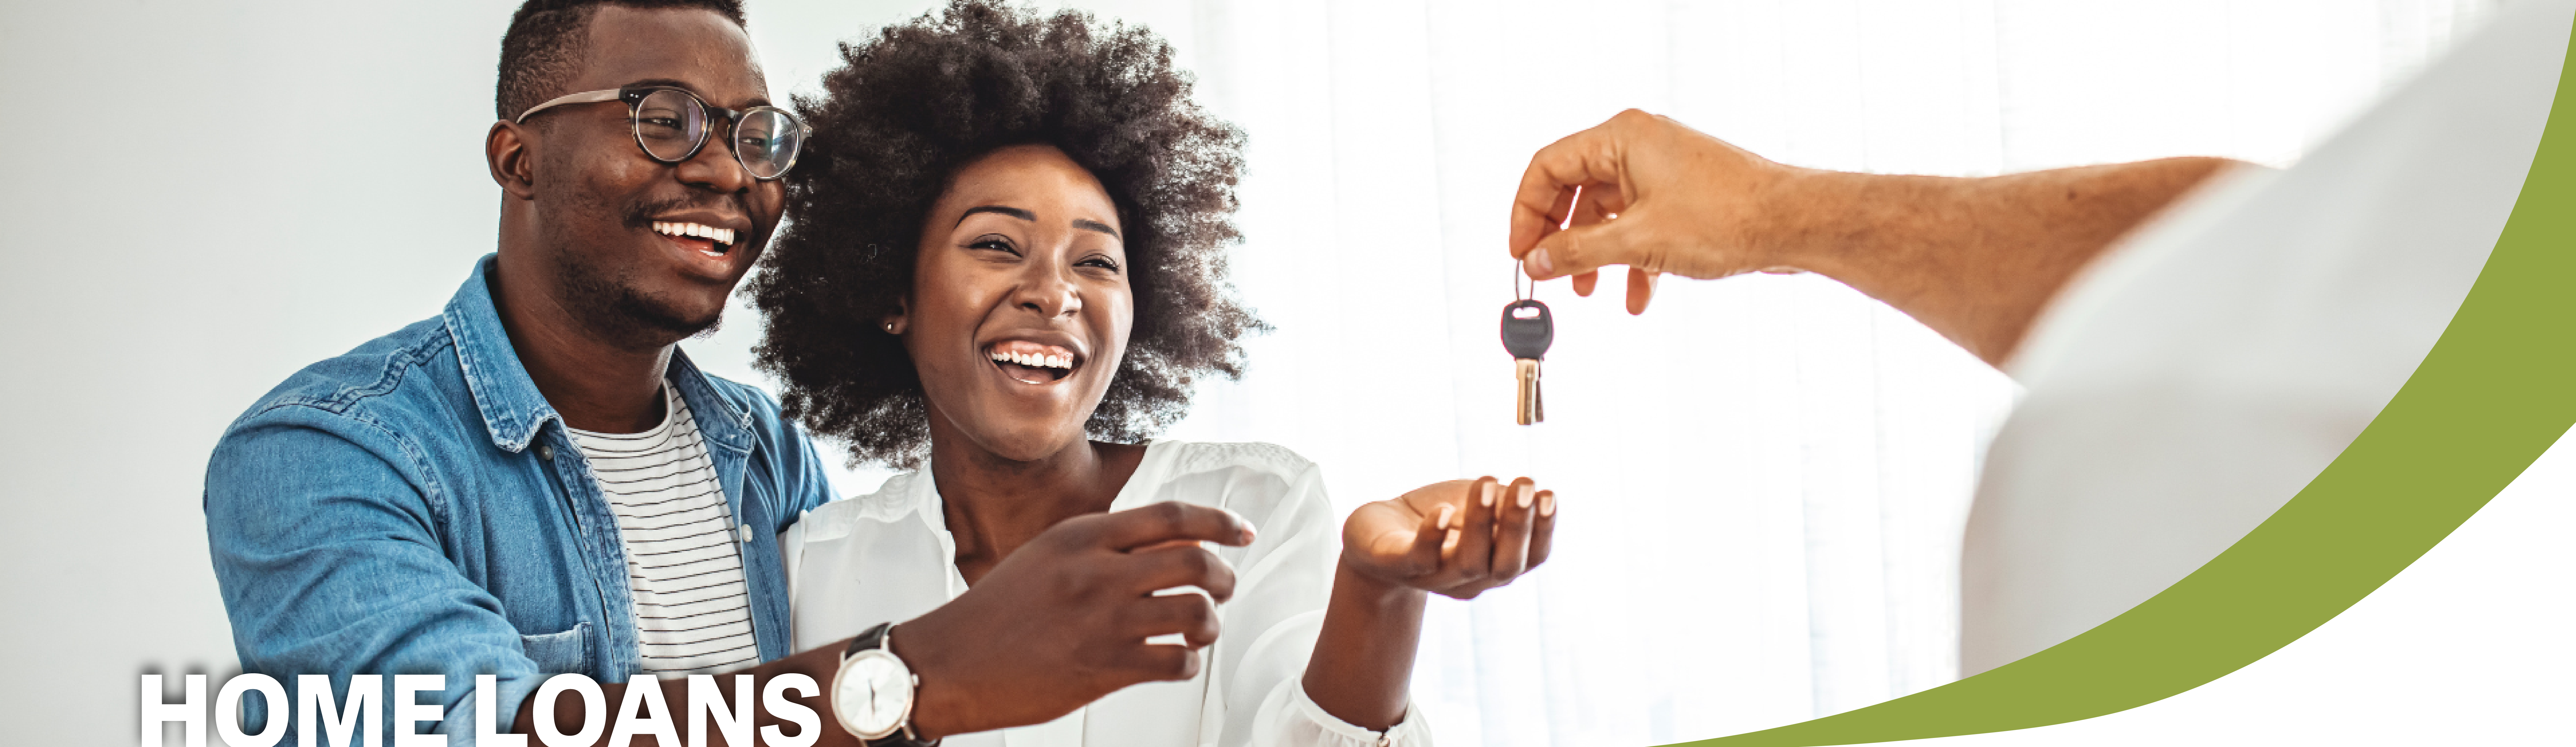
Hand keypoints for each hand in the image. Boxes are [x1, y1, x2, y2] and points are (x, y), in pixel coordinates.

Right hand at [892, 502, 1255, 737]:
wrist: (951, 662)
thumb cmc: (999, 611)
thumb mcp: (1048, 557)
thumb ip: (1105, 548)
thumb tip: (1176, 546)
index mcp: (1082, 536)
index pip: (1171, 516)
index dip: (1218, 522)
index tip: (1242, 532)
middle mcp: (1097, 573)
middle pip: (1196, 562)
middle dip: (1224, 577)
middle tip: (1222, 589)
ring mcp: (1102, 621)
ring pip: (1196, 613)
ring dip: (1210, 624)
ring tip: (1197, 630)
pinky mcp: (1104, 668)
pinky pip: (1176, 663)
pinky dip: (1187, 663)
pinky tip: (1174, 661)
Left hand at [1340, 476, 1556, 599]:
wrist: (1373, 536)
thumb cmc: (1433, 518)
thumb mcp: (1473, 505)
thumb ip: (1502, 503)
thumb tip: (1533, 491)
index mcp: (1494, 563)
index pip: (1531, 557)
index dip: (1544, 530)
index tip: (1549, 494)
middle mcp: (1470, 578)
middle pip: (1504, 566)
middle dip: (1517, 526)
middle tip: (1525, 486)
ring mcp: (1434, 576)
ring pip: (1467, 562)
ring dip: (1480, 523)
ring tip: (1487, 485)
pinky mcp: (1399, 566)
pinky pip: (1419, 559)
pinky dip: (1433, 537)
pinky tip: (1442, 511)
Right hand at [1509, 109, 1806, 313]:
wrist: (1793, 224)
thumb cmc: (1726, 218)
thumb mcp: (1637, 240)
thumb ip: (1578, 251)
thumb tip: (1536, 263)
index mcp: (1622, 137)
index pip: (1548, 166)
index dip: (1526, 211)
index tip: (1522, 253)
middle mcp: (1640, 146)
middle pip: (1574, 190)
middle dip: (1560, 238)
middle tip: (1548, 274)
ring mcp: (1662, 171)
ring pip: (1607, 212)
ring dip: (1594, 255)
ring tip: (1588, 292)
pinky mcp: (1682, 197)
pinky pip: (1640, 225)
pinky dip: (1631, 259)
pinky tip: (1637, 297)